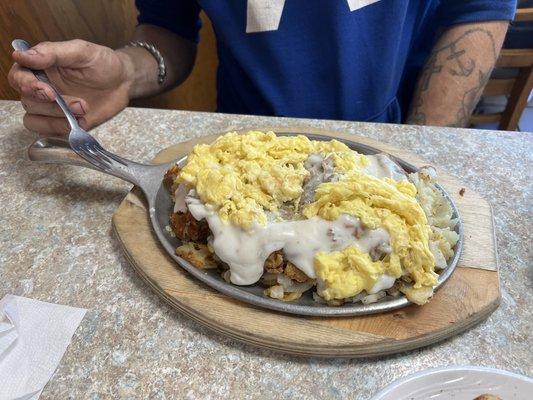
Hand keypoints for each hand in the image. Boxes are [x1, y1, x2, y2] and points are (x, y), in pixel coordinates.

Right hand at [8, 39, 132, 135]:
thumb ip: (51, 53)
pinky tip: (83, 123)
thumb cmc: (102, 62)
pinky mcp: (63, 123)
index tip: (48, 91)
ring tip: (83, 110)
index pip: (18, 78)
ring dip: (56, 120)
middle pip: (28, 102)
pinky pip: (50, 134)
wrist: (123, 82)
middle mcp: (42, 88)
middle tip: (80, 103)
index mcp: (40, 68)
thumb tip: (21, 55)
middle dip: (53, 106)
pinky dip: (63, 131)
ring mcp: (52, 108)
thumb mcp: (81, 51)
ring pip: (34, 121)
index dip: (28, 86)